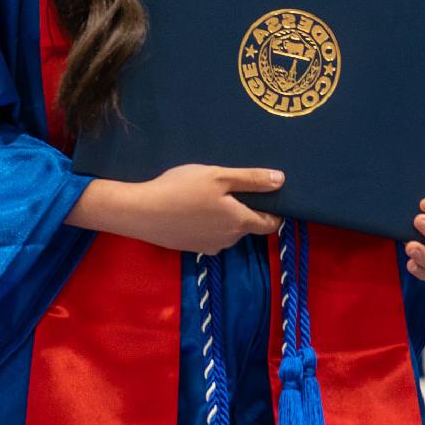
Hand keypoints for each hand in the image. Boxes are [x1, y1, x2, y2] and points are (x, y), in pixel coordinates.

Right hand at [71, 165, 283, 255]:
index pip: (270, 224)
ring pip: (228, 232)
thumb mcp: (219, 176)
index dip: (274, 211)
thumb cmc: (182, 189)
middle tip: (232, 188)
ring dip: (227, 218)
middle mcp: (228, 240)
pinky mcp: (192, 248)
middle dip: (246, 210)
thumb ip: (251, 180)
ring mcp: (209, 247)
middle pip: (248, 226)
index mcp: (239, 222)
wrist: (142, 212)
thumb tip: (282, 181)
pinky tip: (194, 209)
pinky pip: (211, 236)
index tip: (270, 197)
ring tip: (211, 196)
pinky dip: (209, 224)